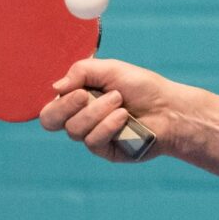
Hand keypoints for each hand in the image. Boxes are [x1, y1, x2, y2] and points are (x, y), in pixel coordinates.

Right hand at [41, 57, 172, 163]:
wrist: (168, 108)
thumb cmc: (142, 86)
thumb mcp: (111, 69)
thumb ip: (81, 71)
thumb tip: (54, 87)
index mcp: (77, 97)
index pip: (50, 104)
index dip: (59, 100)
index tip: (79, 89)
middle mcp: (80, 116)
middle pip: (50, 121)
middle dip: (66, 107)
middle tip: (85, 95)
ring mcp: (91, 134)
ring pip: (74, 129)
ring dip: (97, 112)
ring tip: (120, 102)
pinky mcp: (104, 149)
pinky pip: (92, 141)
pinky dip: (108, 126)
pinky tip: (124, 117)